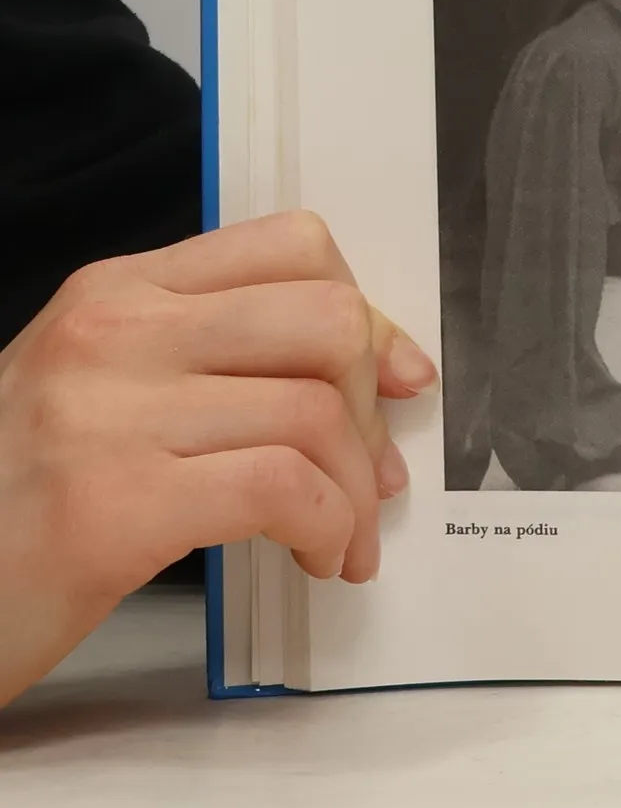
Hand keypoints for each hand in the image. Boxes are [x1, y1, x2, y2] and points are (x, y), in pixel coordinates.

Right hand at [0, 210, 435, 707]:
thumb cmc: (17, 502)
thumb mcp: (103, 394)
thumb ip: (219, 362)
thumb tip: (378, 373)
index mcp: (118, 291)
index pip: (294, 249)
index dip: (370, 317)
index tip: (395, 379)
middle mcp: (114, 333)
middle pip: (327, 322)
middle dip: (373, 408)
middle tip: (368, 476)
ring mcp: (108, 414)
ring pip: (317, 413)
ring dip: (356, 494)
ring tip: (341, 540)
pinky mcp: (113, 507)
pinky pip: (284, 489)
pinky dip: (326, 529)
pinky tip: (314, 559)